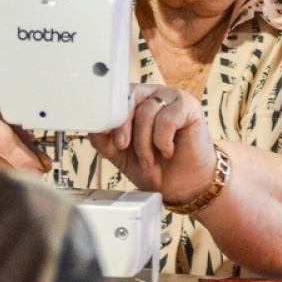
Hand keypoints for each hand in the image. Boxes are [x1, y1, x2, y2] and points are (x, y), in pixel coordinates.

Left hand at [90, 84, 217, 205]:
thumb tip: (93, 124)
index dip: (109, 115)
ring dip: (144, 142)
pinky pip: (167, 118)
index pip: (116, 96)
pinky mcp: (189, 106)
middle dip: (123, 126)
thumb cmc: (153, 167)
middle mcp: (152, 95)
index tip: (107, 136)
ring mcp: (171, 97)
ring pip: (147, 111)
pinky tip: (168, 151)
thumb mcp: (119, 154)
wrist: (181, 186)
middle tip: (123, 147)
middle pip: (130, 98)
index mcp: (134, 101)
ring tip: (149, 160)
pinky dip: (163, 140)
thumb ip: (103, 137)